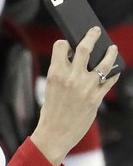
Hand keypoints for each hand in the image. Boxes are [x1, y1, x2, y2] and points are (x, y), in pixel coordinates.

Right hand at [31, 26, 119, 165]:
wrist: (54, 135)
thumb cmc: (51, 113)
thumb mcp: (51, 90)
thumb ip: (63, 75)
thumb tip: (79, 62)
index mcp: (55, 74)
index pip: (61, 46)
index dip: (65, 43)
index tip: (70, 43)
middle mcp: (71, 77)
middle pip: (85, 47)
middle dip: (92, 35)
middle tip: (96, 30)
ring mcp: (85, 87)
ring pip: (104, 61)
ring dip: (110, 52)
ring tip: (112, 48)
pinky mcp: (96, 98)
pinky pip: (109, 80)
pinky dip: (113, 74)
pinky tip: (114, 71)